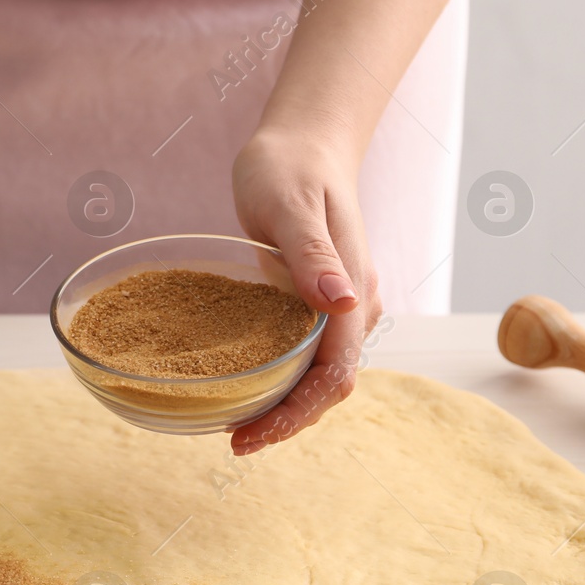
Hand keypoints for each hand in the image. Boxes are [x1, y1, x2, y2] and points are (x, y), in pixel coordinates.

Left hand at [228, 126, 382, 454]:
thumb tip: (340, 305)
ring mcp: (335, 308)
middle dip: (286, 421)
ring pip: (316, 376)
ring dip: (282, 407)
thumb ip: (312, 255)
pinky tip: (240, 389)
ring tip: (234, 426)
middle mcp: (350, 309)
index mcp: (351, 294)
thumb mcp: (290, 206)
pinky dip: (276, 381)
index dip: (295, 414)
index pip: (334, 376)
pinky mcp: (313, 303)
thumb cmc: (290, 166)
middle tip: (234, 442)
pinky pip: (301, 356)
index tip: (251, 435)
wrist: (303, 142)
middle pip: (327, 388)